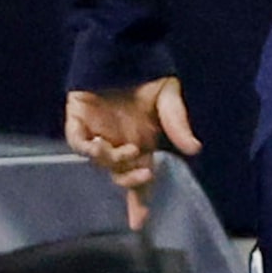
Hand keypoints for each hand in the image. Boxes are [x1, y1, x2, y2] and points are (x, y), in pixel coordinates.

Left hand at [64, 78, 202, 231]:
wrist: (122, 48)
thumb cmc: (148, 73)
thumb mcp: (170, 99)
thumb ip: (178, 123)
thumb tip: (194, 149)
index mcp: (141, 141)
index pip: (140, 178)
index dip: (140, 201)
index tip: (141, 224)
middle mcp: (119, 142)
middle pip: (120, 174)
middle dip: (130, 180)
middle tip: (142, 175)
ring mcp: (97, 131)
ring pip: (100, 161)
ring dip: (112, 161)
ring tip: (124, 150)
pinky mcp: (78, 119)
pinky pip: (77, 141)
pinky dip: (86, 146)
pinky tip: (99, 143)